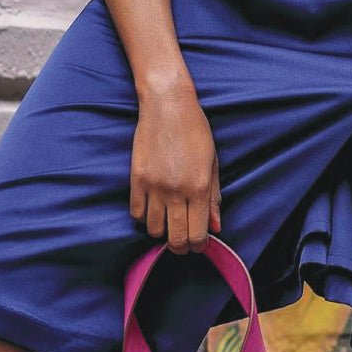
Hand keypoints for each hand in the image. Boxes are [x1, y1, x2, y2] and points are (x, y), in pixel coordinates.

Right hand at [129, 73, 221, 253]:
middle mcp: (176, 191)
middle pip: (176, 238)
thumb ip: (213, 197)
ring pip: (154, 229)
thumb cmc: (195, 130)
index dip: (199, 245)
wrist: (167, 104)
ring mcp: (154, 186)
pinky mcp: (136, 178)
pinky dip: (144, 216)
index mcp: (199, 187)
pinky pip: (136, 212)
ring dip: (162, 231)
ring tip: (167, 222)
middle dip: (181, 247)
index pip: (198, 233)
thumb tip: (215, 226)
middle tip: (182, 243)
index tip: (198, 244)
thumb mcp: (212, 162)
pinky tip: (152, 208)